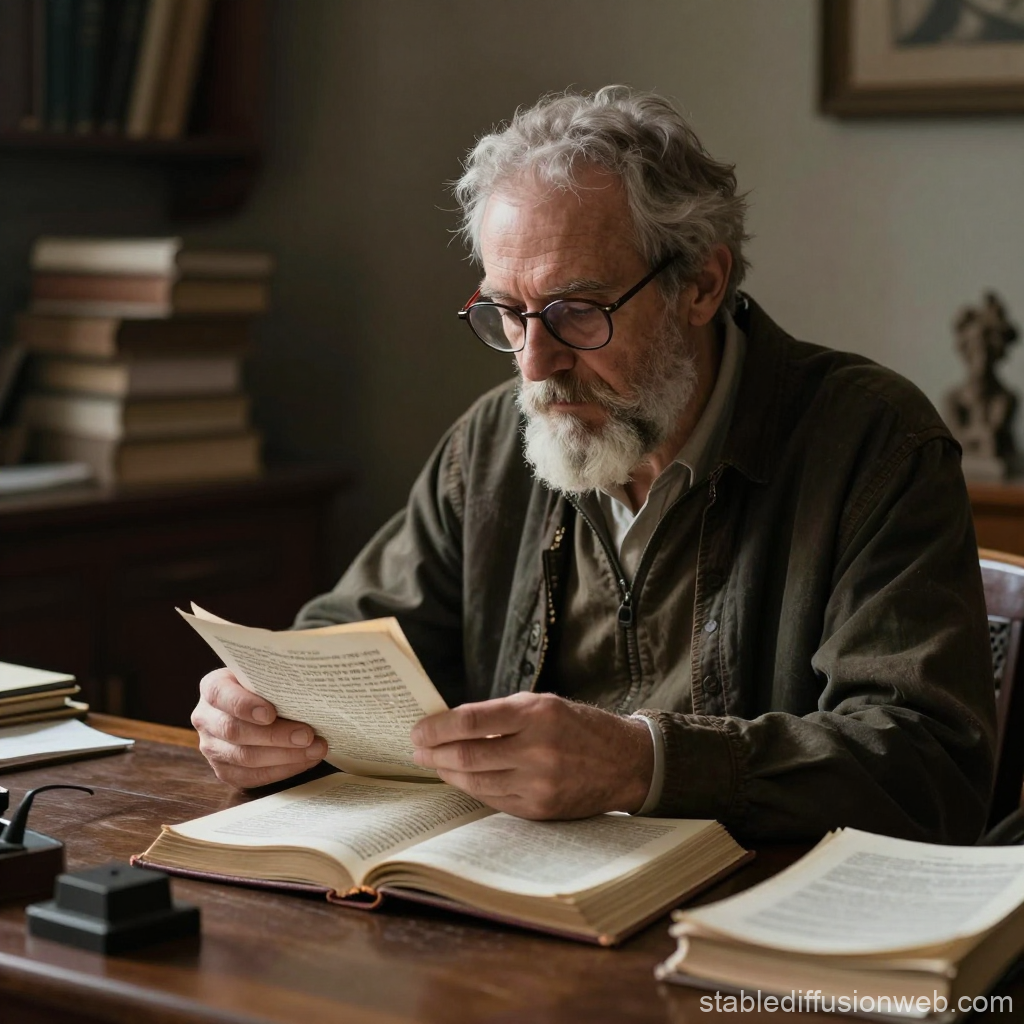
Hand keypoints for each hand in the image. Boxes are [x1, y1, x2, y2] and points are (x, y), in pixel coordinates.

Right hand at [191, 668, 327, 789]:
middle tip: (307, 735)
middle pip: (235, 731)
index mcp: (213, 688)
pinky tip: (305, 761)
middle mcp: (206, 718)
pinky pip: (252, 777)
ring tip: (315, 749)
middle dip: (275, 736)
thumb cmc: (265, 687)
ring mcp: (212, 747)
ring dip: (285, 756)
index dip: (244, 706)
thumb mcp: (264, 676)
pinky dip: (282, 770)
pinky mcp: (224, 771)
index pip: (221, 695)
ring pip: (245, 758)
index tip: (271, 713)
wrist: (255, 705)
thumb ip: (275, 681)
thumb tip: (308, 691)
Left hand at [410, 692, 653, 818]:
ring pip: (476, 782)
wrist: (625, 762)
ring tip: (434, 763)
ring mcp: (539, 784)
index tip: (418, 729)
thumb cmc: (578, 726)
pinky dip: (472, 788)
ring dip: (448, 773)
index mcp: (537, 715)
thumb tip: (450, 726)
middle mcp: (538, 750)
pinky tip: (461, 779)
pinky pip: (494, 800)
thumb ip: (500, 715)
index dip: (438, 727)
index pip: (471, 721)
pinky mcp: (541, 810)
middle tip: (417, 749)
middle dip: (435, 753)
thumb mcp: (543, 704)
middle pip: (468, 755)